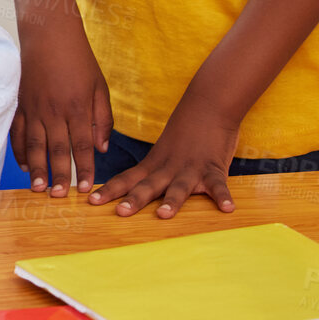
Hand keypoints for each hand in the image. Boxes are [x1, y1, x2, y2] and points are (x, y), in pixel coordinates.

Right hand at [12, 25, 111, 194]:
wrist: (49, 35)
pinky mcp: (20, 103)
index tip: (87, 189)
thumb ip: (103, 119)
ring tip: (37, 188)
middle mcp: (54, 111)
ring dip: (36, 168)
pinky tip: (24, 164)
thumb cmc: (79, 60)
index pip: (82, 146)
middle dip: (59, 175)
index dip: (85, 169)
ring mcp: (34, 108)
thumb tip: (101, 148)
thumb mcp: (100, 87)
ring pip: (34, 144)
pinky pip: (18, 131)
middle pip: (56, 149)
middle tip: (59, 197)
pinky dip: (19, 149)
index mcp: (77, 108)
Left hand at [88, 92, 237, 217]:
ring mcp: (191, 168)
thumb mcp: (162, 150)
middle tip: (119, 212)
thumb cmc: (185, 131)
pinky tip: (227, 209)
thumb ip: (152, 170)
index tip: (91, 201)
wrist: (207, 105)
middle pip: (148, 186)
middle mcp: (168, 168)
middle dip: (134, 199)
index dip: (109, 190)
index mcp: (154, 164)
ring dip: (171, 200)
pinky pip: (219, 184)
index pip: (127, 178)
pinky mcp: (214, 168)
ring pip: (179, 187)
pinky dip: (223, 196)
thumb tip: (136, 186)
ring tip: (163, 214)